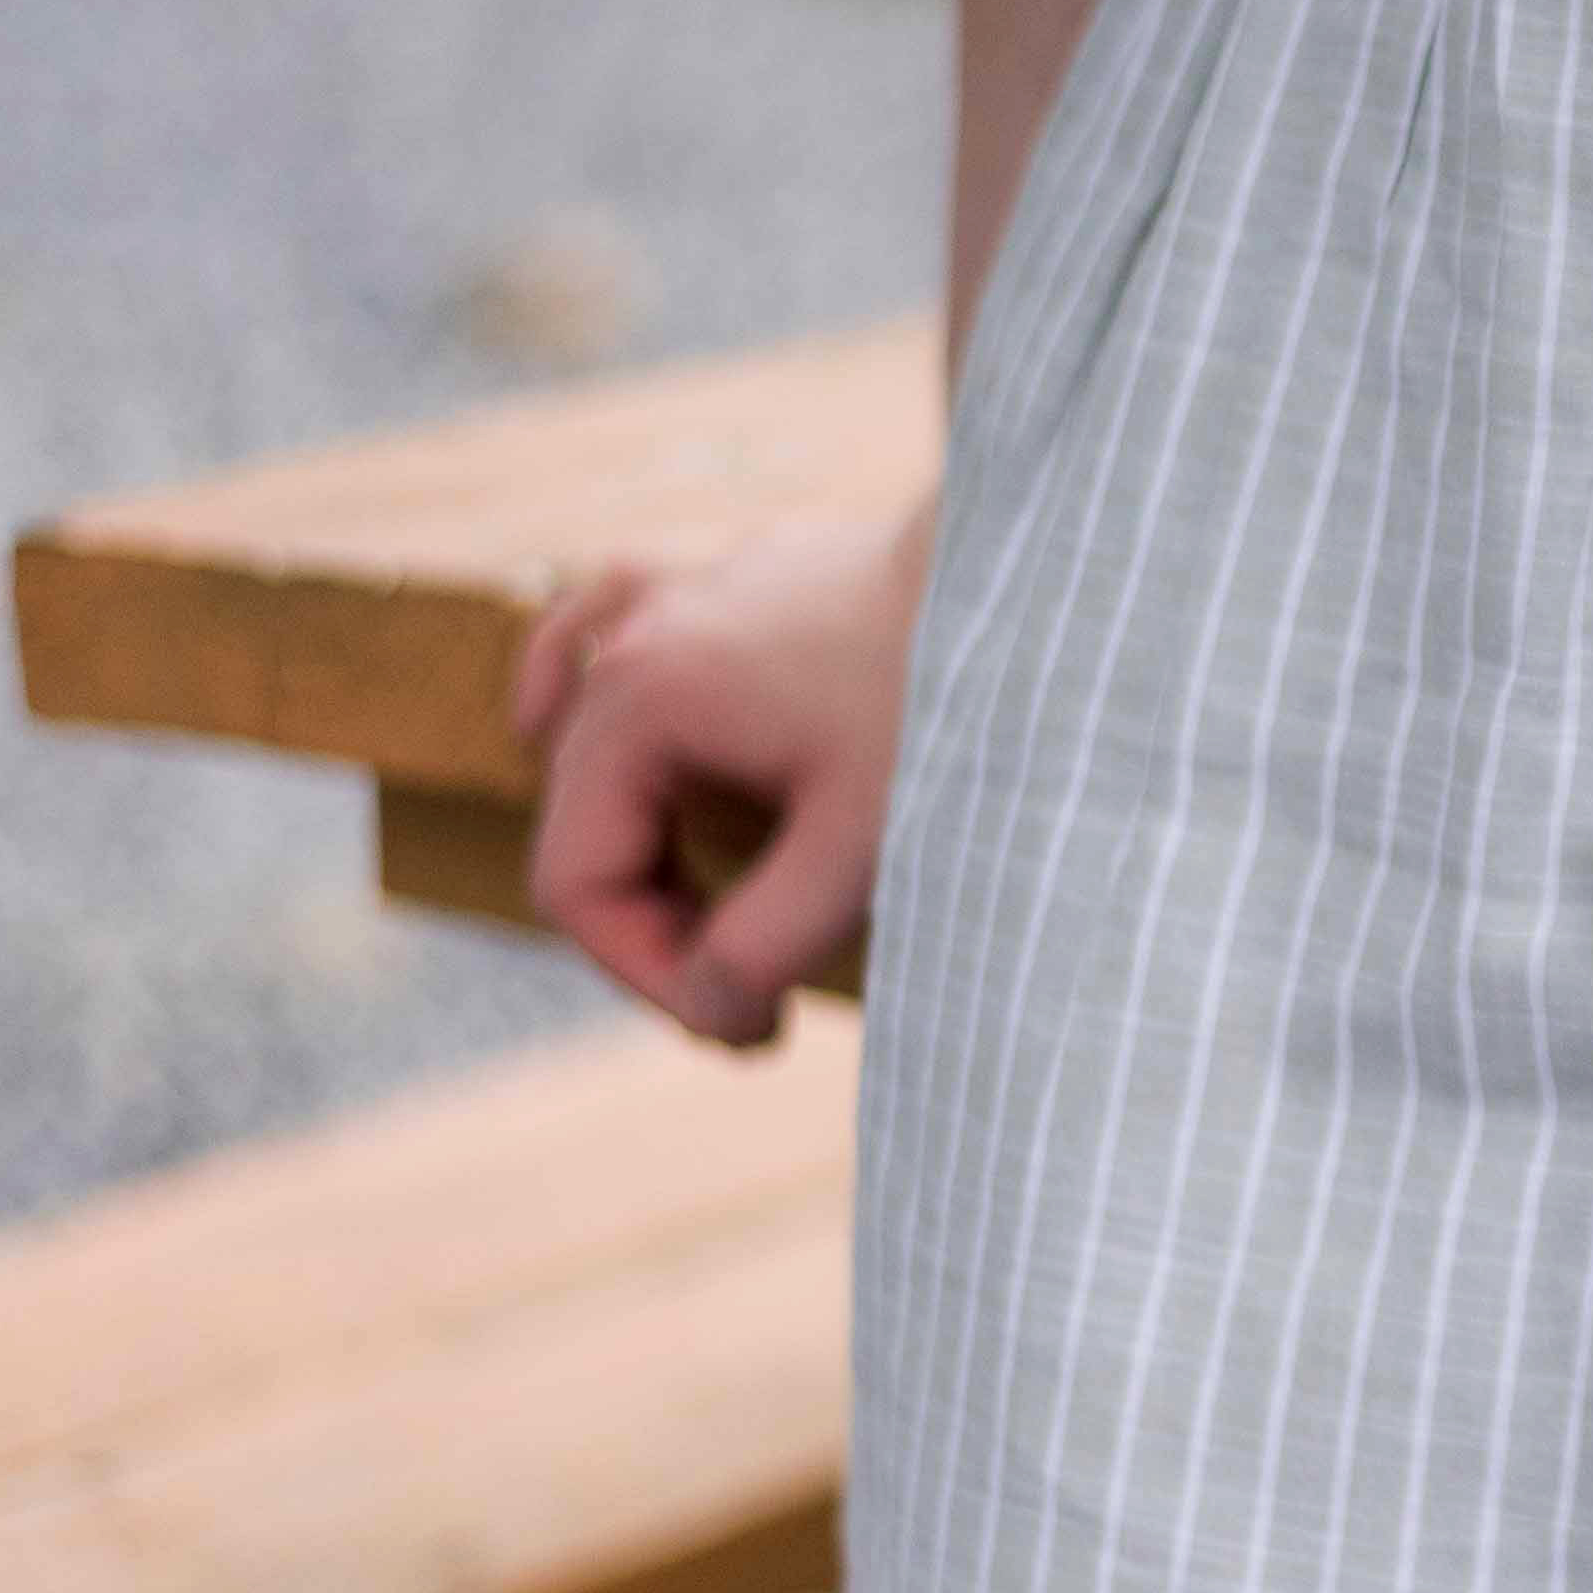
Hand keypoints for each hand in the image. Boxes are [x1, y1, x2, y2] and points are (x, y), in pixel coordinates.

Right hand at [503, 497, 939, 1048]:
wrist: (1028, 565)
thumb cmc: (949, 693)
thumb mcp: (862, 845)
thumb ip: (766, 941)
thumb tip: (709, 1007)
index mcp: (640, 702)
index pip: (577, 884)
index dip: (650, 977)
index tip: (751, 1027)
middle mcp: (632, 639)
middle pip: (579, 820)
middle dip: (656, 927)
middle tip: (755, 1002)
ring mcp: (674, 595)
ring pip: (583, 731)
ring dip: (625, 833)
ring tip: (687, 920)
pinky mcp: (726, 578)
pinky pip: (608, 626)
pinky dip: (589, 686)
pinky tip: (564, 722)